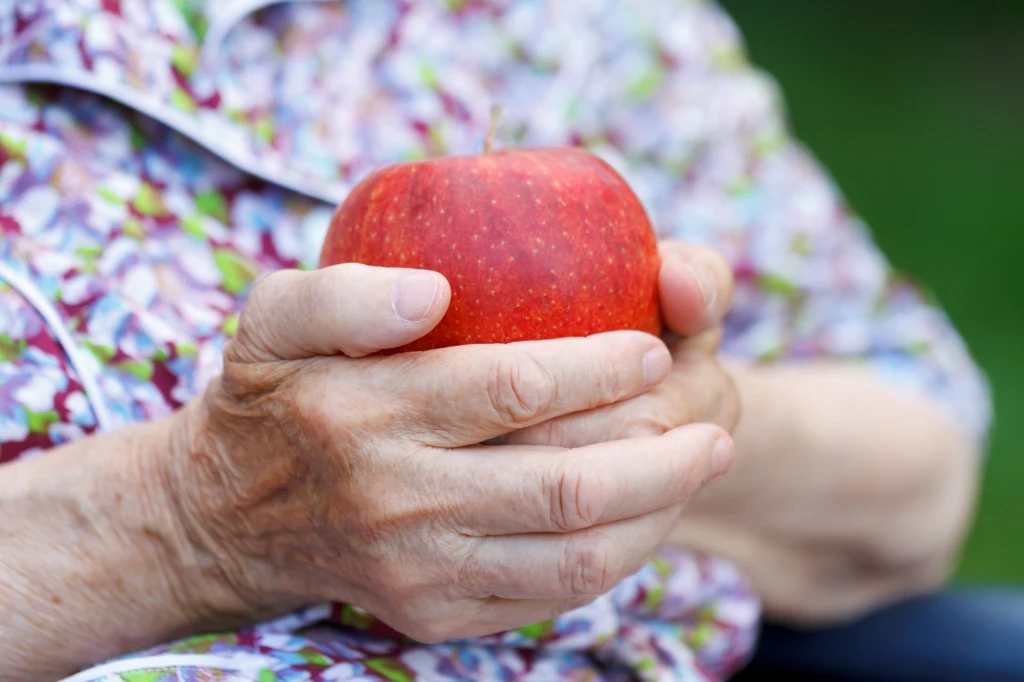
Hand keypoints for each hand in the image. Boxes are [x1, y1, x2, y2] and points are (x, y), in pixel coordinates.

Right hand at [165, 263, 732, 642]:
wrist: (227, 519)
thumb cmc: (269, 399)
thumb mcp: (272, 319)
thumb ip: (345, 293)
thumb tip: (438, 293)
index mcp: (365, 415)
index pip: (514, 389)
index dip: (600, 368)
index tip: (649, 349)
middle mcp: (397, 501)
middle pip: (566, 487)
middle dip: (662, 454)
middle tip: (712, 424)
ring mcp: (420, 570)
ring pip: (574, 555)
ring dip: (658, 512)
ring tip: (704, 465)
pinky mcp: (436, 613)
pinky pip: (550, 595)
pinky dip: (615, 557)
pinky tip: (645, 516)